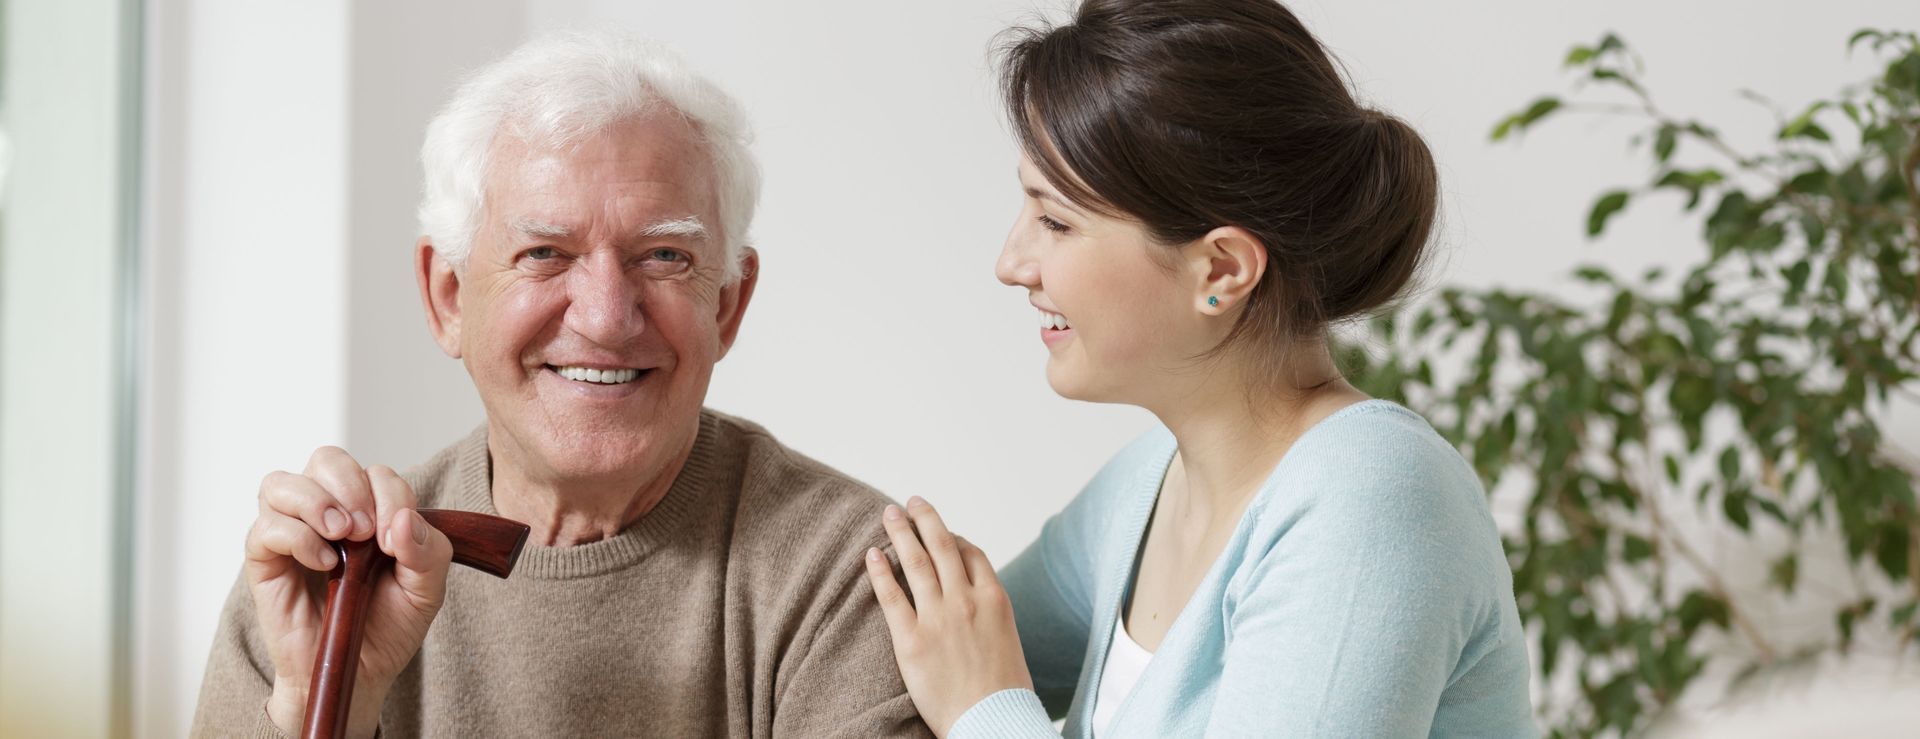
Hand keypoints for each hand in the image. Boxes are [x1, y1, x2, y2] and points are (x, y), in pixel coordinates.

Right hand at [246, 446, 454, 737]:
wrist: (360, 674)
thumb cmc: (389, 626)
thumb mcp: (427, 590)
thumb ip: (429, 551)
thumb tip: (402, 520)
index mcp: (368, 510)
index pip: (375, 473)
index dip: (389, 495)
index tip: (396, 537)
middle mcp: (327, 512)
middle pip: (325, 459)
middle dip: (350, 485)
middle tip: (365, 529)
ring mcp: (291, 534)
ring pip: (280, 482)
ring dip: (316, 501)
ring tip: (342, 536)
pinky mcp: (265, 562)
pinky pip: (265, 528)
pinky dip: (296, 537)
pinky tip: (324, 565)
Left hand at [864, 496, 1032, 736]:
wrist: (993, 723)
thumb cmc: (1005, 695)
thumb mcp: (1009, 643)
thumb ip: (991, 619)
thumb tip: (980, 611)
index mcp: (995, 600)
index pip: (972, 554)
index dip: (955, 538)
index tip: (943, 531)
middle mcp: (967, 600)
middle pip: (943, 546)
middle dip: (925, 519)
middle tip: (911, 502)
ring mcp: (939, 618)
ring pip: (916, 562)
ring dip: (901, 532)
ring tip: (889, 514)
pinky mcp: (912, 640)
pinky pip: (891, 596)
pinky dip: (880, 571)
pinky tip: (871, 554)